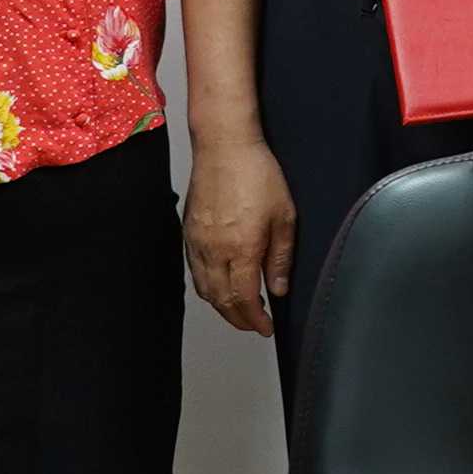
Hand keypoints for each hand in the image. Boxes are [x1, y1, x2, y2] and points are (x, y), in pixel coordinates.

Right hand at [185, 136, 299, 338]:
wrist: (224, 145)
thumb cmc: (257, 173)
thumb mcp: (284, 216)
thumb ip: (280, 257)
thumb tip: (278, 289)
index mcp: (241, 248)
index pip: (245, 299)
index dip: (255, 320)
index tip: (266, 328)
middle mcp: (214, 250)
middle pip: (221, 301)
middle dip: (239, 319)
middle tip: (255, 324)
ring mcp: (197, 242)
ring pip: (205, 289)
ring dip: (222, 306)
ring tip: (241, 310)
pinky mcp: (188, 233)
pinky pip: (194, 272)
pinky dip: (208, 287)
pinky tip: (221, 286)